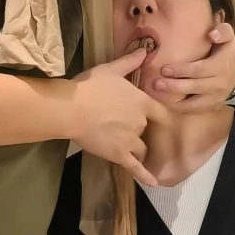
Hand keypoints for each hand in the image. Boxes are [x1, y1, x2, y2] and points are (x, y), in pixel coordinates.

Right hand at [70, 49, 168, 185]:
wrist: (71, 108)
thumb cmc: (90, 86)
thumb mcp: (110, 69)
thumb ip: (129, 62)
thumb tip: (144, 50)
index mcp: (142, 102)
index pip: (161, 113)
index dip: (162, 119)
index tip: (164, 123)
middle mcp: (141, 122)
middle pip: (147, 131)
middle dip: (139, 132)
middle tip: (124, 130)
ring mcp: (131, 140)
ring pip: (141, 149)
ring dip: (137, 149)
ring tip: (127, 150)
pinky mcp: (120, 155)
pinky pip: (136, 168)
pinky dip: (145, 176)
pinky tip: (153, 183)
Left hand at [154, 23, 234, 112]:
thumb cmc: (225, 51)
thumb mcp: (228, 37)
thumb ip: (223, 31)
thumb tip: (213, 34)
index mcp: (222, 66)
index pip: (199, 70)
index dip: (181, 70)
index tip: (164, 69)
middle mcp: (220, 84)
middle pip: (194, 87)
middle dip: (173, 86)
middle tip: (156, 83)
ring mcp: (216, 97)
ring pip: (193, 103)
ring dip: (174, 100)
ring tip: (158, 94)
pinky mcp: (212, 106)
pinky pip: (194, 110)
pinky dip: (180, 108)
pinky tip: (166, 102)